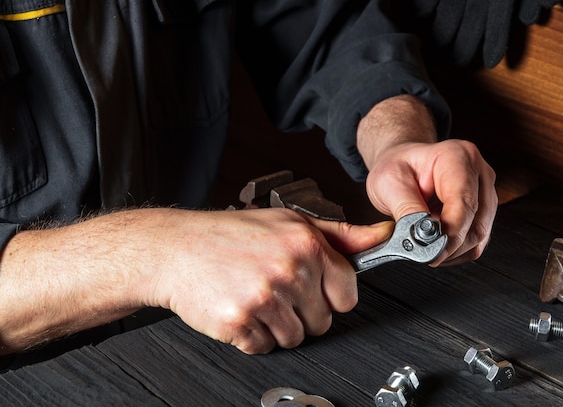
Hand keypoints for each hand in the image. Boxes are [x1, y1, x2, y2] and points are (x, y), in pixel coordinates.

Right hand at [0, 207, 391, 354]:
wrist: (174, 248)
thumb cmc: (230, 234)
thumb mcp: (289, 221)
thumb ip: (340, 234)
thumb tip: (382, 234)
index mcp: (306, 244)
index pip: (347, 294)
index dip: (330, 296)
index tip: (315, 290)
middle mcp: (288, 269)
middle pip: (321, 322)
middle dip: (302, 312)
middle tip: (275, 291)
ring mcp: (263, 297)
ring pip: (294, 338)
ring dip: (276, 326)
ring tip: (255, 298)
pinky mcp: (239, 322)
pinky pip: (263, 348)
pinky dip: (253, 336)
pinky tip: (240, 308)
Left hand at [357, 95, 496, 265]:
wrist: (401, 163)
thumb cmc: (396, 167)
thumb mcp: (389, 184)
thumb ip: (407, 210)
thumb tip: (422, 238)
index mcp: (457, 157)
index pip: (464, 202)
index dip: (450, 233)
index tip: (431, 252)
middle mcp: (478, 172)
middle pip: (476, 224)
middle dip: (448, 246)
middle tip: (421, 253)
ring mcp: (485, 191)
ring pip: (479, 236)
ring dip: (451, 250)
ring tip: (424, 242)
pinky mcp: (484, 210)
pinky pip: (476, 241)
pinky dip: (455, 250)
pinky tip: (435, 243)